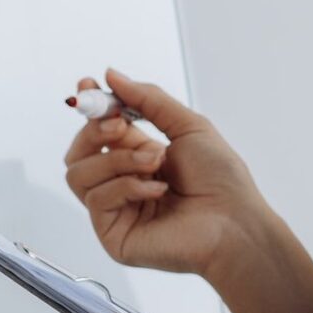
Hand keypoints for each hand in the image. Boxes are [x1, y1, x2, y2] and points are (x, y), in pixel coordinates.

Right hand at [61, 68, 269, 277]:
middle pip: (77, 152)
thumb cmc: (222, 180)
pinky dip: (128, 187)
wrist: (236, 222)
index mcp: (138, 156)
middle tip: (121, 125)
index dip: (89, 107)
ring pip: (79, 174)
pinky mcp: (113, 235)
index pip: (97, 131)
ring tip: (155, 163)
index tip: (88, 84)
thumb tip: (112, 76)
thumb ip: (148, 100)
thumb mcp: (188, 126)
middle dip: (95, 131)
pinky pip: (97, 199)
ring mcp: (116, 211)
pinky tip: (158, 191)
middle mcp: (122, 183)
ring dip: (118, 160)